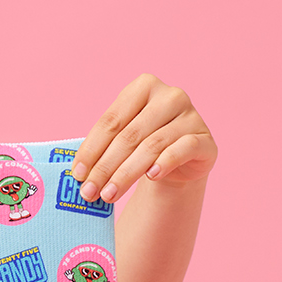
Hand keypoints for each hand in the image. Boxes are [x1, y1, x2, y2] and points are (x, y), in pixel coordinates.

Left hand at [69, 73, 218, 203]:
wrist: (182, 160)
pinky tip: (151, 177)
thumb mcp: (124, 139)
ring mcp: (190, 115)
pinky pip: (181, 150)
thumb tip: (78, 171)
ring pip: (151, 146)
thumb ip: (105, 146)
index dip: (91, 149)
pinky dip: (164, 163)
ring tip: (109, 195)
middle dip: (105, 167)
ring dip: (126, 174)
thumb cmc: (145, 145)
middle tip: (89, 191)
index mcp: (143, 87)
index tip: (77, 174)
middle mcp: (169, 96)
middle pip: (129, 135)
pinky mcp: (204, 138)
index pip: (111, 121)